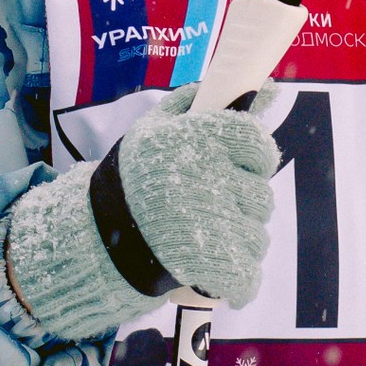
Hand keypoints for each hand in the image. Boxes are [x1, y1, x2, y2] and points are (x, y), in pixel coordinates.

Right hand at [1, 85, 281, 344]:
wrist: (95, 237)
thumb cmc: (133, 178)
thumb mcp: (157, 126)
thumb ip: (206, 101)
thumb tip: (270, 86)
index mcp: (197, 139)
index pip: (256, 141)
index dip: (254, 156)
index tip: (239, 165)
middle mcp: (209, 178)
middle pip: (261, 194)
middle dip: (240, 203)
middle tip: (208, 207)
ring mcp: (213, 224)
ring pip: (257, 235)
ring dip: (237, 239)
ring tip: (201, 238)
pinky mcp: (214, 266)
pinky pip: (248, 273)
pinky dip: (237, 278)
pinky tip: (215, 271)